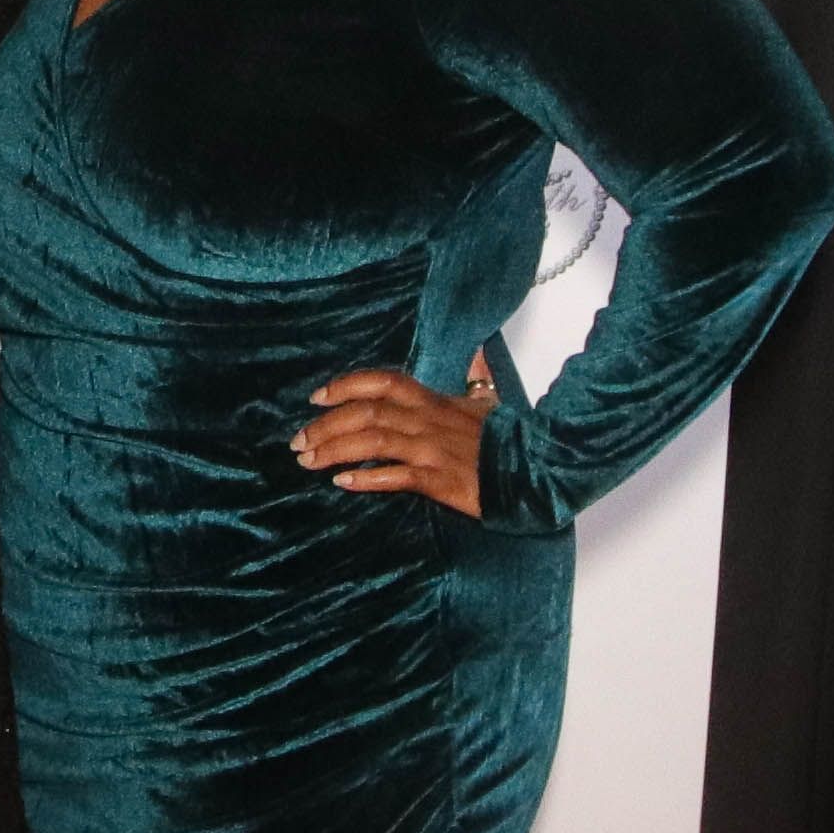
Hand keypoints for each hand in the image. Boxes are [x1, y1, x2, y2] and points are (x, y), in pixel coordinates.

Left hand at [290, 352, 494, 518]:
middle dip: (326, 425)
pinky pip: (396, 477)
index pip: (382, 382)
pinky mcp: (439, 480)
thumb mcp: (491, 401)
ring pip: (373, 442)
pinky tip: (343, 482)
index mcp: (434, 401)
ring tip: (308, 461)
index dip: (345, 386)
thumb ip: (476, 375)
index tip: (316, 397)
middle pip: (366, 413)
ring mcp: (431, 450)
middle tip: (298, 441)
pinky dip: (367, 478)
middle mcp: (427, 421)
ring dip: (335, 450)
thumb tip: (478, 350)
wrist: (535, 472)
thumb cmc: (508, 439)